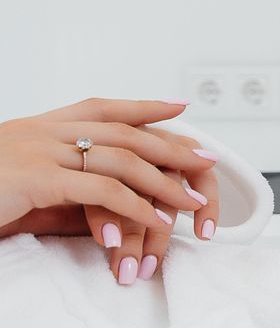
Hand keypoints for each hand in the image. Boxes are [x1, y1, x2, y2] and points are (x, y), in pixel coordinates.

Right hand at [0, 98, 222, 283]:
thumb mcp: (24, 182)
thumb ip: (64, 183)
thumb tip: (108, 202)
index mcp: (40, 125)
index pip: (103, 107)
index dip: (144, 106)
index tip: (180, 106)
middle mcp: (43, 130)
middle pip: (124, 133)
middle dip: (170, 146)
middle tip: (207, 160)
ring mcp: (39, 151)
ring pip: (120, 160)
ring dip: (162, 182)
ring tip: (192, 202)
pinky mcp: (35, 179)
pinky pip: (100, 191)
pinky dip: (135, 206)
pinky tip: (157, 221)